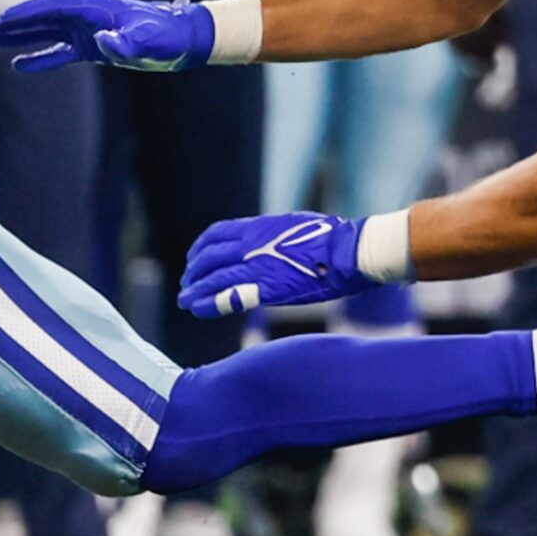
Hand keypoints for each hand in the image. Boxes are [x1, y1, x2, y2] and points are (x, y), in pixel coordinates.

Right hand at [0, 0, 214, 73]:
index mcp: (95, 8)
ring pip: (48, 30)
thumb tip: (104, 43)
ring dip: (22, 35)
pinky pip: (60, 51)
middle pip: (44, 15)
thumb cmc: (168, 36)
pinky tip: (21, 65)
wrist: (185, 37)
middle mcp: (87, 16)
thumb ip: (127, 42)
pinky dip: (41, 56)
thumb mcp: (149, 40)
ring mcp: (89, 30)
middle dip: (16, 21)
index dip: (26, 14)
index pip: (53, 8)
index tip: (2, 20)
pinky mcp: (94, 46)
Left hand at [178, 211, 379, 317]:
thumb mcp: (294, 226)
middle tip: (187, 283)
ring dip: (195, 290)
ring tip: (186, 300)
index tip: (194, 258)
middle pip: (209, 257)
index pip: (217, 234)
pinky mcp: (269, 289)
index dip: (201, 247)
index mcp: (259, 227)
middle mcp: (252, 245)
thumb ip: (273, 234)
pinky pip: (230, 296)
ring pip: (214, 278)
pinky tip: (199, 309)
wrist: (350, 250)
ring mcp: (258, 266)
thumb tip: (267, 240)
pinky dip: (211, 303)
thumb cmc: (332, 238)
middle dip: (194, 271)